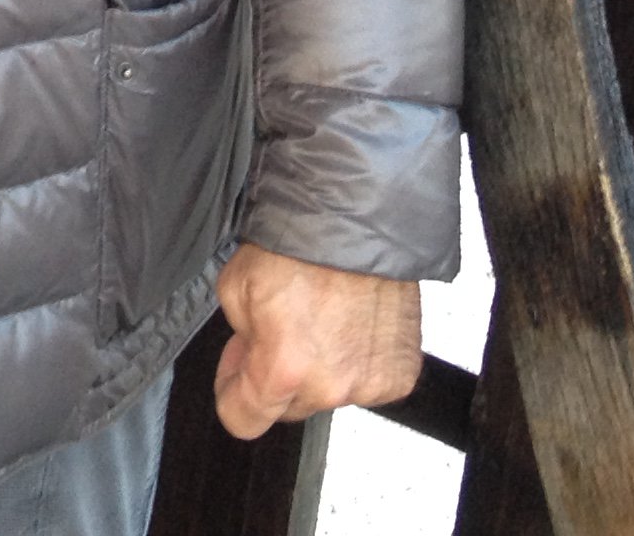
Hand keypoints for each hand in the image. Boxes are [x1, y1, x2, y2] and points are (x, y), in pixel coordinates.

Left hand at [211, 244, 422, 438]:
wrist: (361, 215)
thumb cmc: (298, 242)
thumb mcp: (235, 286)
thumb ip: (240, 338)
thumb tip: (252, 358)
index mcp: (283, 369)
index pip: (243, 420)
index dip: (232, 392)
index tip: (237, 372)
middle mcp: (330, 386)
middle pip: (289, 408)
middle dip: (277, 376)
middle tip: (278, 329)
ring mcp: (371, 383)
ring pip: (330, 393)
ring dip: (320, 368)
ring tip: (320, 316)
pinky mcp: (402, 373)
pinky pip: (367, 381)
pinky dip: (357, 359)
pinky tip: (351, 321)